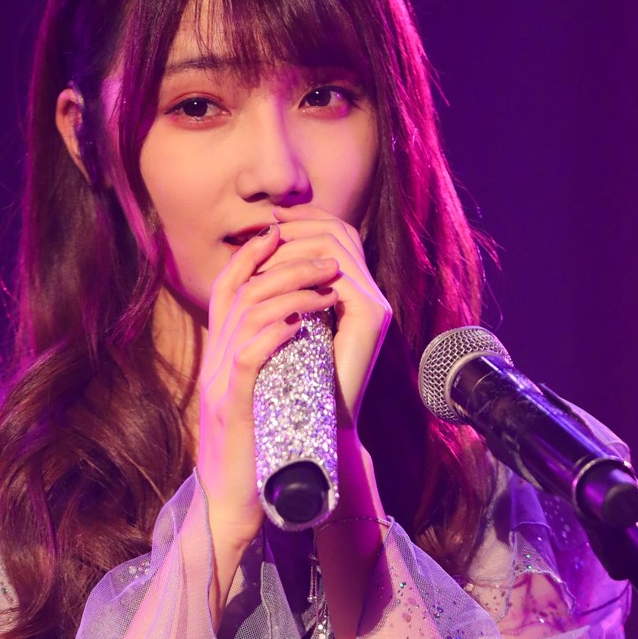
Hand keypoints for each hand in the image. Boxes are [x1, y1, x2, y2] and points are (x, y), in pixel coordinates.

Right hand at [196, 220, 341, 551]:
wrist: (232, 506)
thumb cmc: (252, 455)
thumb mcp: (256, 397)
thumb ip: (265, 362)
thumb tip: (294, 329)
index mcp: (217, 356)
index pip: (228, 289)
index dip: (253, 256)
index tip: (286, 234)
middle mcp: (212, 363)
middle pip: (241, 292)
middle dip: (286, 266)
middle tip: (330, 261)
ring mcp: (219, 384)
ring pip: (248, 316)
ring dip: (292, 294)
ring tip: (329, 288)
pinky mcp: (231, 408)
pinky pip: (248, 358)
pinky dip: (275, 334)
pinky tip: (301, 324)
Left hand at [258, 205, 391, 428]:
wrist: (318, 420)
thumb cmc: (296, 376)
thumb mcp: (290, 320)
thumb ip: (287, 287)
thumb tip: (261, 246)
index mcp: (355, 291)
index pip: (336, 235)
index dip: (305, 219)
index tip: (269, 218)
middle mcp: (371, 292)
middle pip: (340, 232)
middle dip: (299, 224)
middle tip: (265, 227)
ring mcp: (376, 303)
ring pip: (337, 247)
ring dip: (297, 243)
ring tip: (265, 249)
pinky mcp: (371, 315)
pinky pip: (337, 275)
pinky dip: (303, 268)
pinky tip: (274, 273)